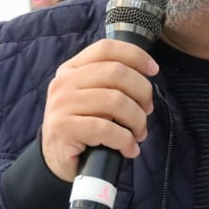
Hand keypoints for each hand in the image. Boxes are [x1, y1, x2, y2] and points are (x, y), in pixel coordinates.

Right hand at [41, 39, 158, 182]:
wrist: (55, 159)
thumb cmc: (82, 126)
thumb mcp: (91, 96)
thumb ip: (110, 82)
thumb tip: (146, 76)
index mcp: (72, 69)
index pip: (106, 48)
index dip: (135, 55)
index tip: (153, 69)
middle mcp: (64, 82)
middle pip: (116, 73)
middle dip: (142, 92)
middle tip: (146, 111)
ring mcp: (62, 105)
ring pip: (115, 101)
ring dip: (136, 120)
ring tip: (139, 133)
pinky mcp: (64, 129)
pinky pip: (106, 129)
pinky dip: (125, 140)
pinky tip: (129, 149)